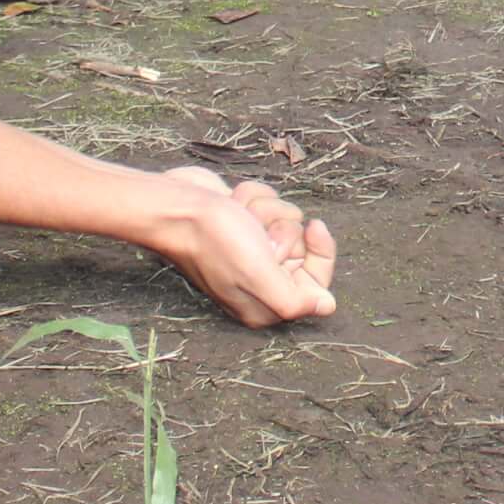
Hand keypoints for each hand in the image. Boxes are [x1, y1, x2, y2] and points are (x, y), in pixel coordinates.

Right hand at [151, 166, 338, 324]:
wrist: (176, 205)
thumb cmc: (215, 240)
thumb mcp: (259, 276)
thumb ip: (294, 301)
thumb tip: (326, 307)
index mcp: (266, 304)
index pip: (318, 283)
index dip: (320, 252)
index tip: (314, 228)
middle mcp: (261, 280)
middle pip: (304, 247)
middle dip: (284, 228)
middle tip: (257, 233)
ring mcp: (251, 249)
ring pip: (288, 219)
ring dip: (266, 210)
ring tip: (241, 215)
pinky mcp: (243, 222)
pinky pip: (269, 202)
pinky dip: (253, 197)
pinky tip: (233, 202)